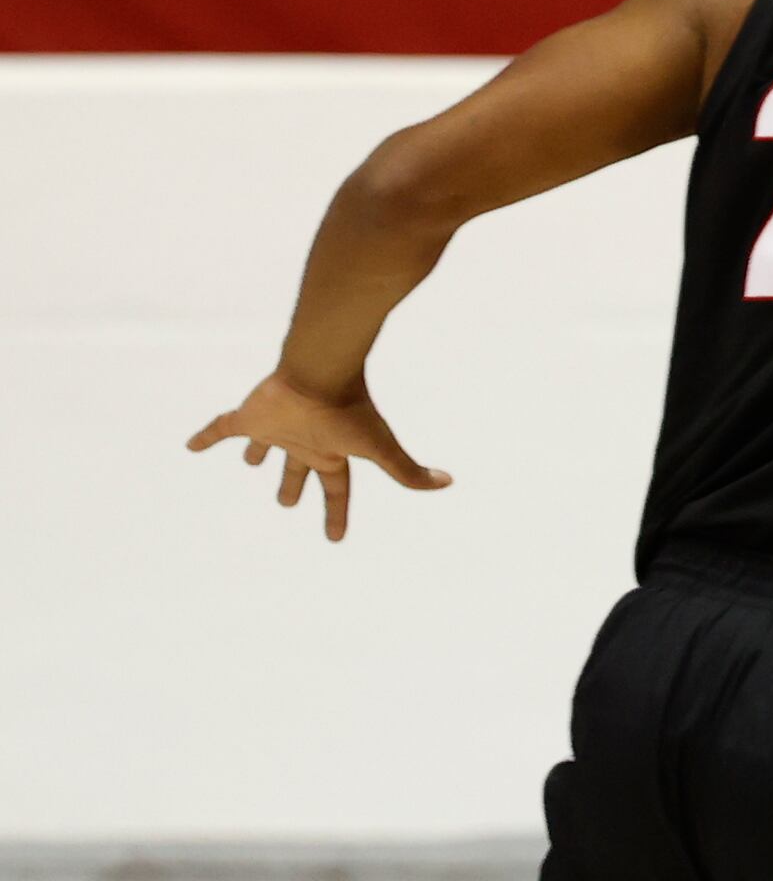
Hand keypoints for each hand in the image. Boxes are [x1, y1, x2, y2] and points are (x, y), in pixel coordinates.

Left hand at [189, 369, 450, 542]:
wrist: (320, 372)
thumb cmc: (350, 411)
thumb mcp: (378, 449)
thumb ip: (407, 470)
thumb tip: (446, 483)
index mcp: (331, 453)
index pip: (335, 490)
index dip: (334, 515)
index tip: (334, 537)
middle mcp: (304, 442)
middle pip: (298, 470)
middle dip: (292, 486)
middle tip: (284, 502)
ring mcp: (276, 429)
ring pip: (265, 446)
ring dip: (258, 453)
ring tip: (251, 461)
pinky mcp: (248, 416)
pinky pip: (222, 429)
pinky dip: (206, 437)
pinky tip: (190, 445)